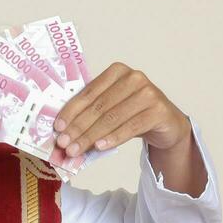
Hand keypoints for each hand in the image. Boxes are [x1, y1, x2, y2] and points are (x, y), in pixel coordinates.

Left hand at [49, 62, 191, 158]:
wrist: (165, 122)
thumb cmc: (132, 113)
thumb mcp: (111, 108)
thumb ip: (90, 114)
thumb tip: (62, 133)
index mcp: (117, 71)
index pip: (89, 93)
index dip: (71, 111)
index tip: (57, 128)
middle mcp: (134, 78)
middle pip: (99, 106)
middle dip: (78, 127)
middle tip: (64, 144)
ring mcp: (148, 93)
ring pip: (112, 118)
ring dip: (91, 136)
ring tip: (76, 150)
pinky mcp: (159, 110)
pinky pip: (131, 127)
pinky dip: (113, 138)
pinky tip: (99, 147)